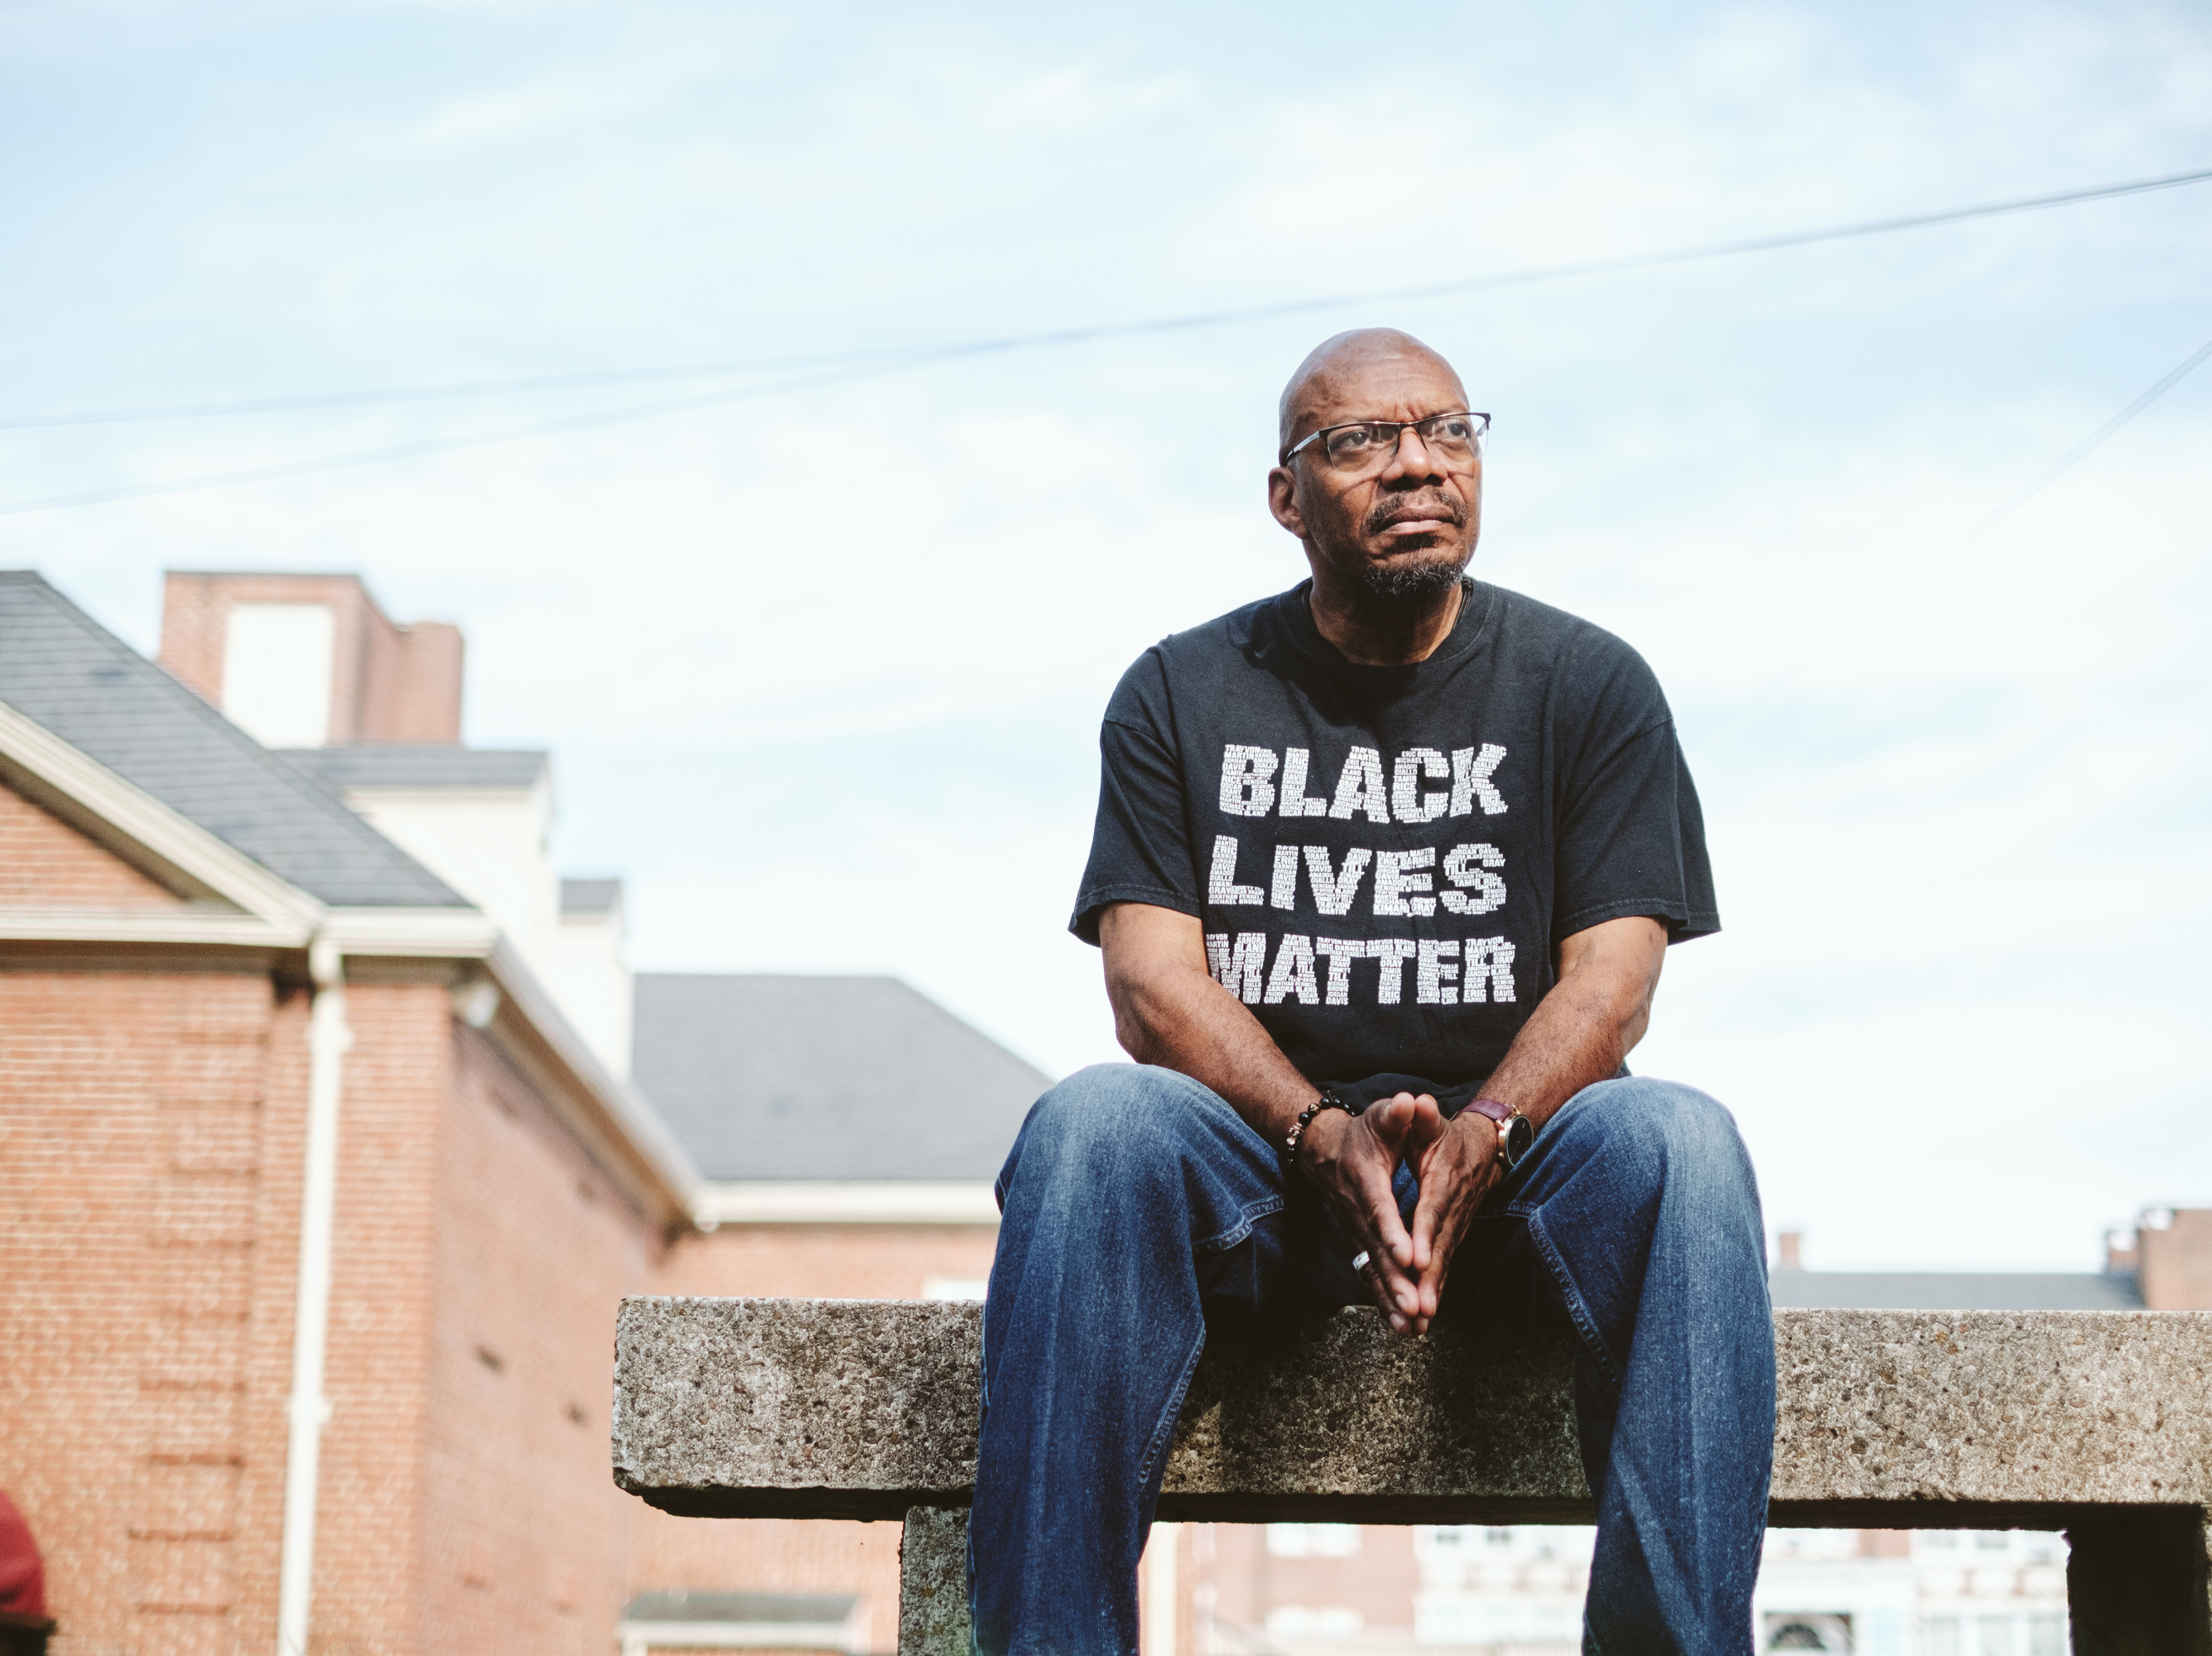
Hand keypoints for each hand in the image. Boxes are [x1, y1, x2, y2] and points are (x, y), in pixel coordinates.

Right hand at [1298, 1096, 1430, 1333]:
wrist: (1325, 1150)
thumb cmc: (1361, 1132)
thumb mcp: (1379, 1117)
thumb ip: (1396, 1113)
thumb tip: (1410, 1101)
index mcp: (1366, 1180)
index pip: (1380, 1208)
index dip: (1393, 1232)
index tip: (1409, 1256)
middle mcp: (1357, 1212)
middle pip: (1377, 1250)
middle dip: (1396, 1280)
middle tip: (1416, 1307)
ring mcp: (1355, 1232)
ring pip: (1374, 1270)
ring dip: (1392, 1300)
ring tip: (1412, 1327)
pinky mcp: (1359, 1245)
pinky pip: (1372, 1277)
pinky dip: (1386, 1303)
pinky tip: (1404, 1328)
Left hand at [1404, 1103, 1501, 1323]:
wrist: (1483, 1148)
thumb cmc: (1448, 1134)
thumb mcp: (1432, 1121)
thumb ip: (1421, 1115)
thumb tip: (1416, 1101)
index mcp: (1444, 1180)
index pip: (1432, 1209)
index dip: (1423, 1234)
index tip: (1412, 1258)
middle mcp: (1453, 1209)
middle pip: (1440, 1246)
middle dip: (1428, 1277)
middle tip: (1419, 1306)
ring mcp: (1456, 1226)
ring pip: (1443, 1262)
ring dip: (1432, 1291)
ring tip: (1419, 1321)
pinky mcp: (1453, 1237)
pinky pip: (1443, 1266)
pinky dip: (1434, 1290)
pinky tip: (1422, 1317)